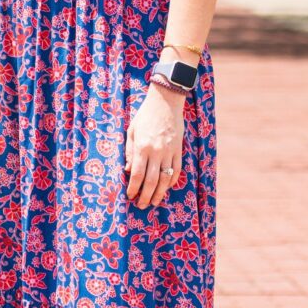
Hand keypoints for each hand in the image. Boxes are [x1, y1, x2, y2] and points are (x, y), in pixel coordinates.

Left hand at [124, 84, 184, 208]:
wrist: (166, 102)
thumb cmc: (145, 115)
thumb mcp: (131, 131)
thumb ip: (129, 151)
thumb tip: (128, 171)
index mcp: (142, 147)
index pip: (137, 174)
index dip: (133, 189)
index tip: (130, 196)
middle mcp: (156, 152)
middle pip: (151, 181)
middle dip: (145, 196)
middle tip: (141, 206)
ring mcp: (169, 152)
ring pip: (165, 179)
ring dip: (159, 193)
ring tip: (154, 202)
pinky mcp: (179, 150)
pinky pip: (176, 170)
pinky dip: (171, 182)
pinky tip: (165, 189)